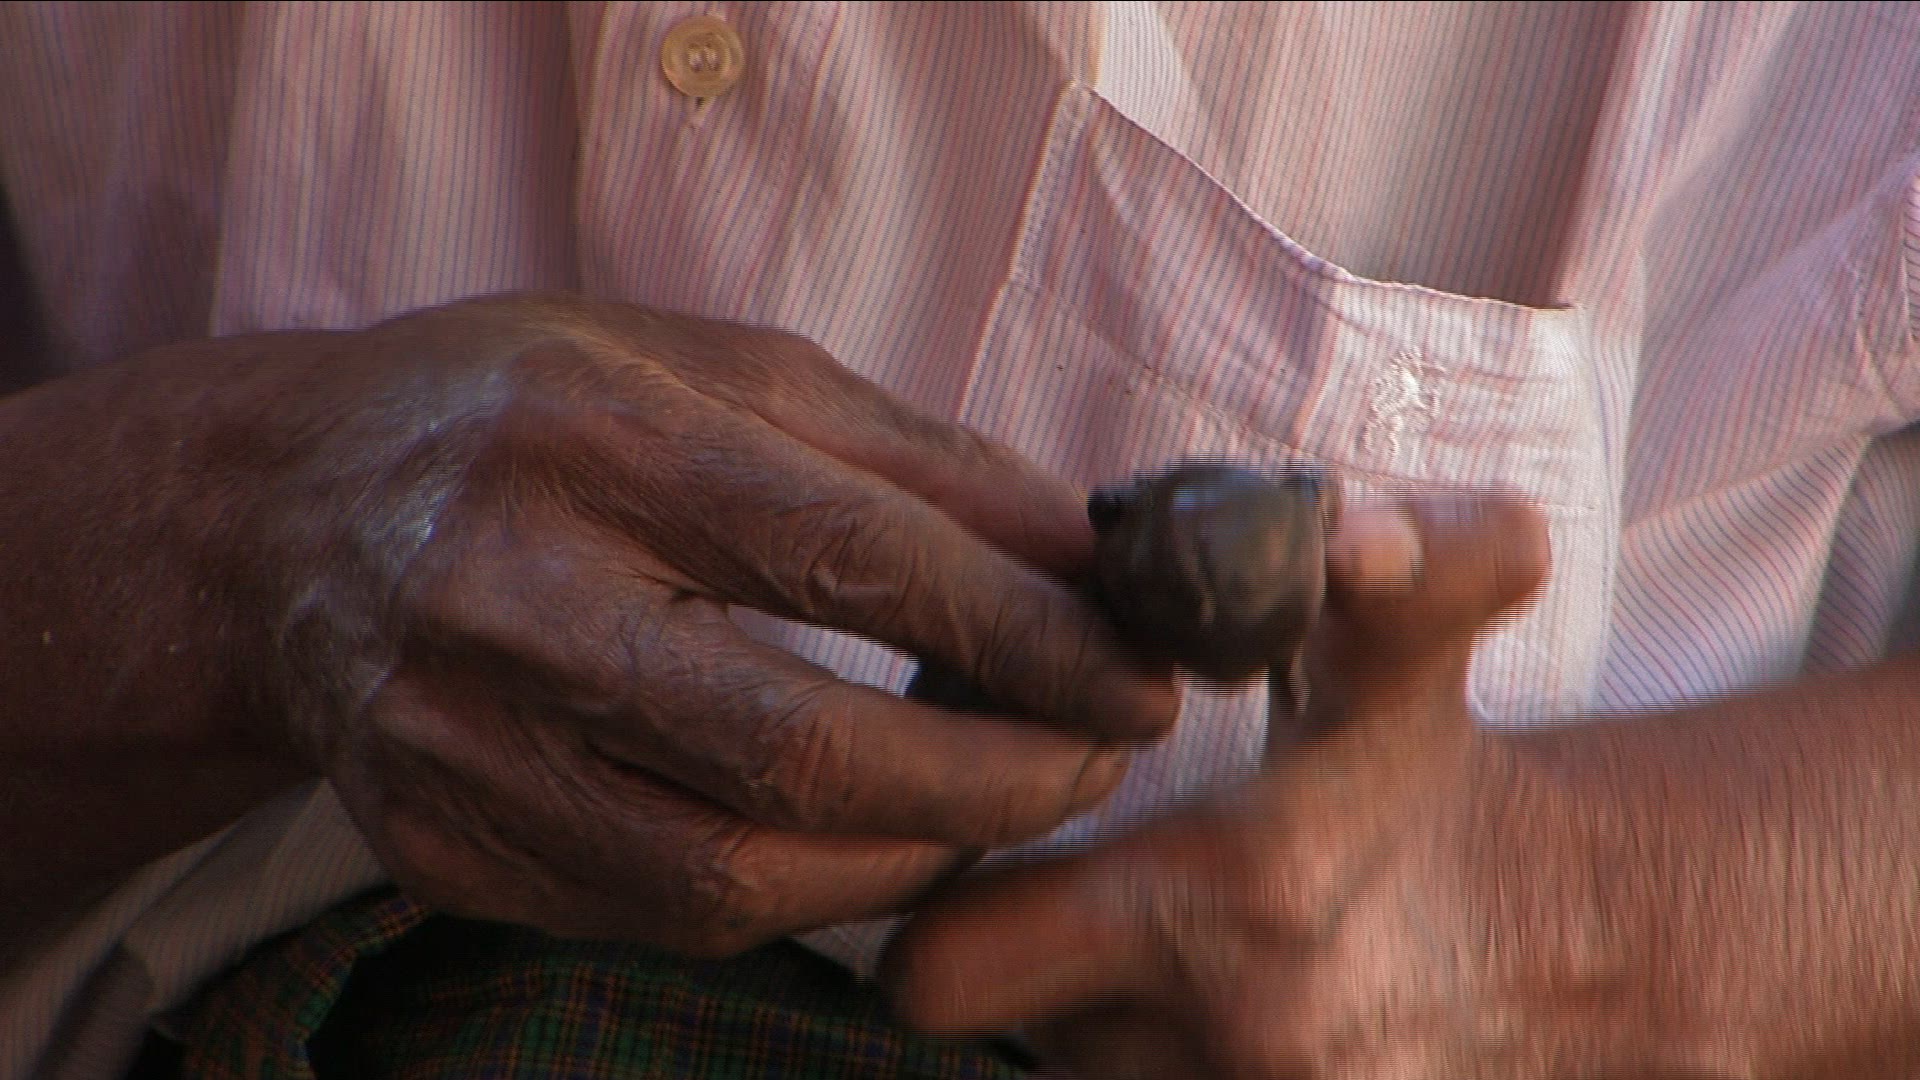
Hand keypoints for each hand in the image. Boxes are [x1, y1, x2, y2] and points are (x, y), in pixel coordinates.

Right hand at [1, 294, 1174, 952]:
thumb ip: (908, 458)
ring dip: (917, 858)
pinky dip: (803, 890)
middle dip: (998, 781)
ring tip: (1004, 799)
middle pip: (800, 752)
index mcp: (593, 440)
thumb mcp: (713, 370)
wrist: (284, 521)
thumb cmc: (530, 416)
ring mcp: (454, 744)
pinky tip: (872, 838)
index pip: (856, 558)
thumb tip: (1090, 552)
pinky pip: (661, 911)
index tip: (1144, 674)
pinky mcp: (436, 845)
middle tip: (1101, 761)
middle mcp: (507, 599)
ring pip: (735, 872)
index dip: (1028, 633)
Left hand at [885, 493, 1691, 1077]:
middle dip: (996, 945)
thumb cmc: (1442, 779)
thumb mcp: (1412, 647)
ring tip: (1147, 921)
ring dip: (1078, 994)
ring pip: (1057, 1055)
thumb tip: (1352, 535)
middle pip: (983, 1016)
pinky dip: (1136, 1041)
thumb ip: (1398, 557)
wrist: (1572, 944)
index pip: (938, 967)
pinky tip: (1188, 985)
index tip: (987, 820)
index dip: (931, 893)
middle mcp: (1229, 1050)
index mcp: (1231, 909)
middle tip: (1049, 867)